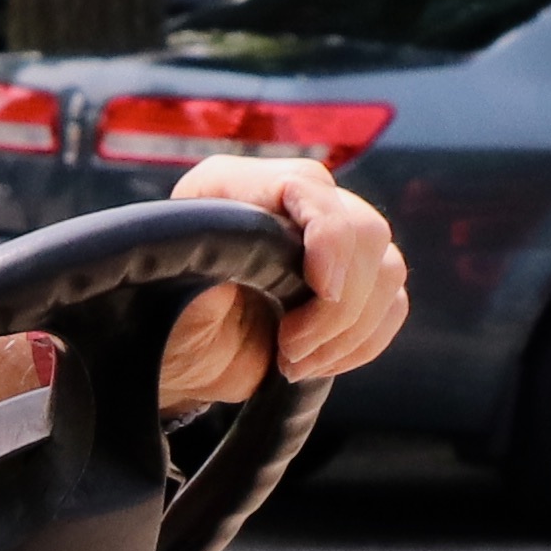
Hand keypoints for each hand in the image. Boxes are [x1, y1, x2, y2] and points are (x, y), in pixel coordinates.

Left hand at [156, 155, 407, 402]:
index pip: (307, 186)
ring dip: (349, 330)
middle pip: (364, 230)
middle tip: (290, 349)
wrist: (177, 364)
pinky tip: (318, 363)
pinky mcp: (350, 286)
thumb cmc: (161, 323)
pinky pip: (390, 306)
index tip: (323, 292)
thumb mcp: (168, 292)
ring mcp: (326, 243)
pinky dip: (362, 343)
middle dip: (337, 305)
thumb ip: (215, 265)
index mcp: (234, 186)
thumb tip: (271, 260)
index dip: (328, 237)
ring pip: (387, 270)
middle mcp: (289, 203)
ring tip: (294, 362)